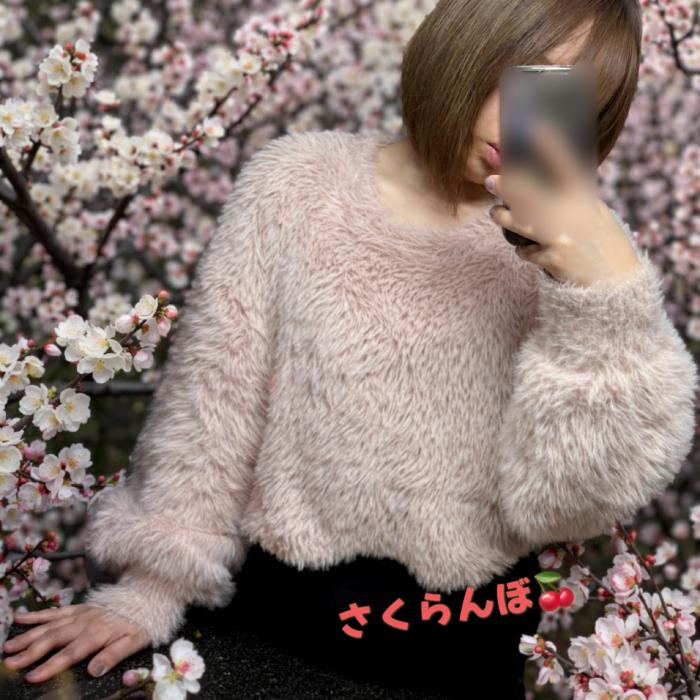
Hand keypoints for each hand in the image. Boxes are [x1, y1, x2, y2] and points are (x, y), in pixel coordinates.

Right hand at [2, 603, 149, 683]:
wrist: (145, 598)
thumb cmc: (139, 623)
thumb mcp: (134, 642)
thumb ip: (113, 656)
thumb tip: (93, 671)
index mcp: (97, 634)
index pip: (70, 654)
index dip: (51, 666)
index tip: (32, 677)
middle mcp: (84, 623)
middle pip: (53, 639)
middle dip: (30, 652)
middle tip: (10, 664)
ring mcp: (80, 614)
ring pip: (49, 625)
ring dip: (28, 636)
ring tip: (8, 647)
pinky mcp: (79, 607)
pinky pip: (55, 611)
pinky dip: (37, 615)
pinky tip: (20, 618)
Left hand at [485, 121, 640, 287]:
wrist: (614, 280)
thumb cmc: (601, 241)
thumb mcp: (592, 212)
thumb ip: (568, 200)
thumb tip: (531, 190)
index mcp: (584, 197)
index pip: (565, 165)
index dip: (549, 146)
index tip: (533, 128)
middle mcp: (572, 212)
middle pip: (531, 194)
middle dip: (507, 186)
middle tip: (490, 180)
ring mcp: (561, 235)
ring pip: (520, 221)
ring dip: (503, 216)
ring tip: (495, 212)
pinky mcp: (552, 257)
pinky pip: (526, 250)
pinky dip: (525, 250)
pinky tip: (528, 250)